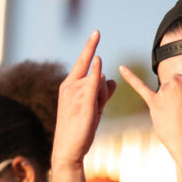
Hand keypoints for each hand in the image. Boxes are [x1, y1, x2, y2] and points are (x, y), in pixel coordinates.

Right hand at [53, 30, 116, 168]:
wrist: (68, 150)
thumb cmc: (79, 130)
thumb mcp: (92, 108)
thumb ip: (102, 92)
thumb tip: (113, 79)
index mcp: (68, 86)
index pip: (83, 61)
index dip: (90, 46)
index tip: (97, 31)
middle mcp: (70, 86)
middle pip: (98, 75)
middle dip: (103, 91)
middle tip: (94, 111)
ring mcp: (75, 93)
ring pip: (102, 83)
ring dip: (104, 98)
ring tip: (92, 115)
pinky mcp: (83, 101)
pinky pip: (94, 81)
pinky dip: (96, 72)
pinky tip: (98, 62)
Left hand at [119, 19, 181, 174]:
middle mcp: (177, 83)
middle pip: (174, 80)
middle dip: (179, 94)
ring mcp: (164, 93)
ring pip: (164, 90)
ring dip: (168, 102)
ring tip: (176, 116)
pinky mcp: (153, 104)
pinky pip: (140, 88)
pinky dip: (130, 78)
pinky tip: (121, 68)